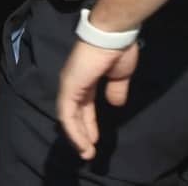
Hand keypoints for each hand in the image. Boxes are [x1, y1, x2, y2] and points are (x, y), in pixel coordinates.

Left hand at [55, 35, 139, 160]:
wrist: (113, 35)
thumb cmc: (118, 50)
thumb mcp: (120, 75)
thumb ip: (116, 90)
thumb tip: (115, 103)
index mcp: (86, 79)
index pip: (83, 106)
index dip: (88, 123)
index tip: (95, 139)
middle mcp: (73, 82)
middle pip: (74, 113)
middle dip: (81, 133)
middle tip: (88, 152)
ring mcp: (69, 84)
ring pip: (68, 117)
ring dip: (77, 136)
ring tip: (87, 153)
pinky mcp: (69, 87)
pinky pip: (67, 114)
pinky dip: (73, 130)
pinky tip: (82, 142)